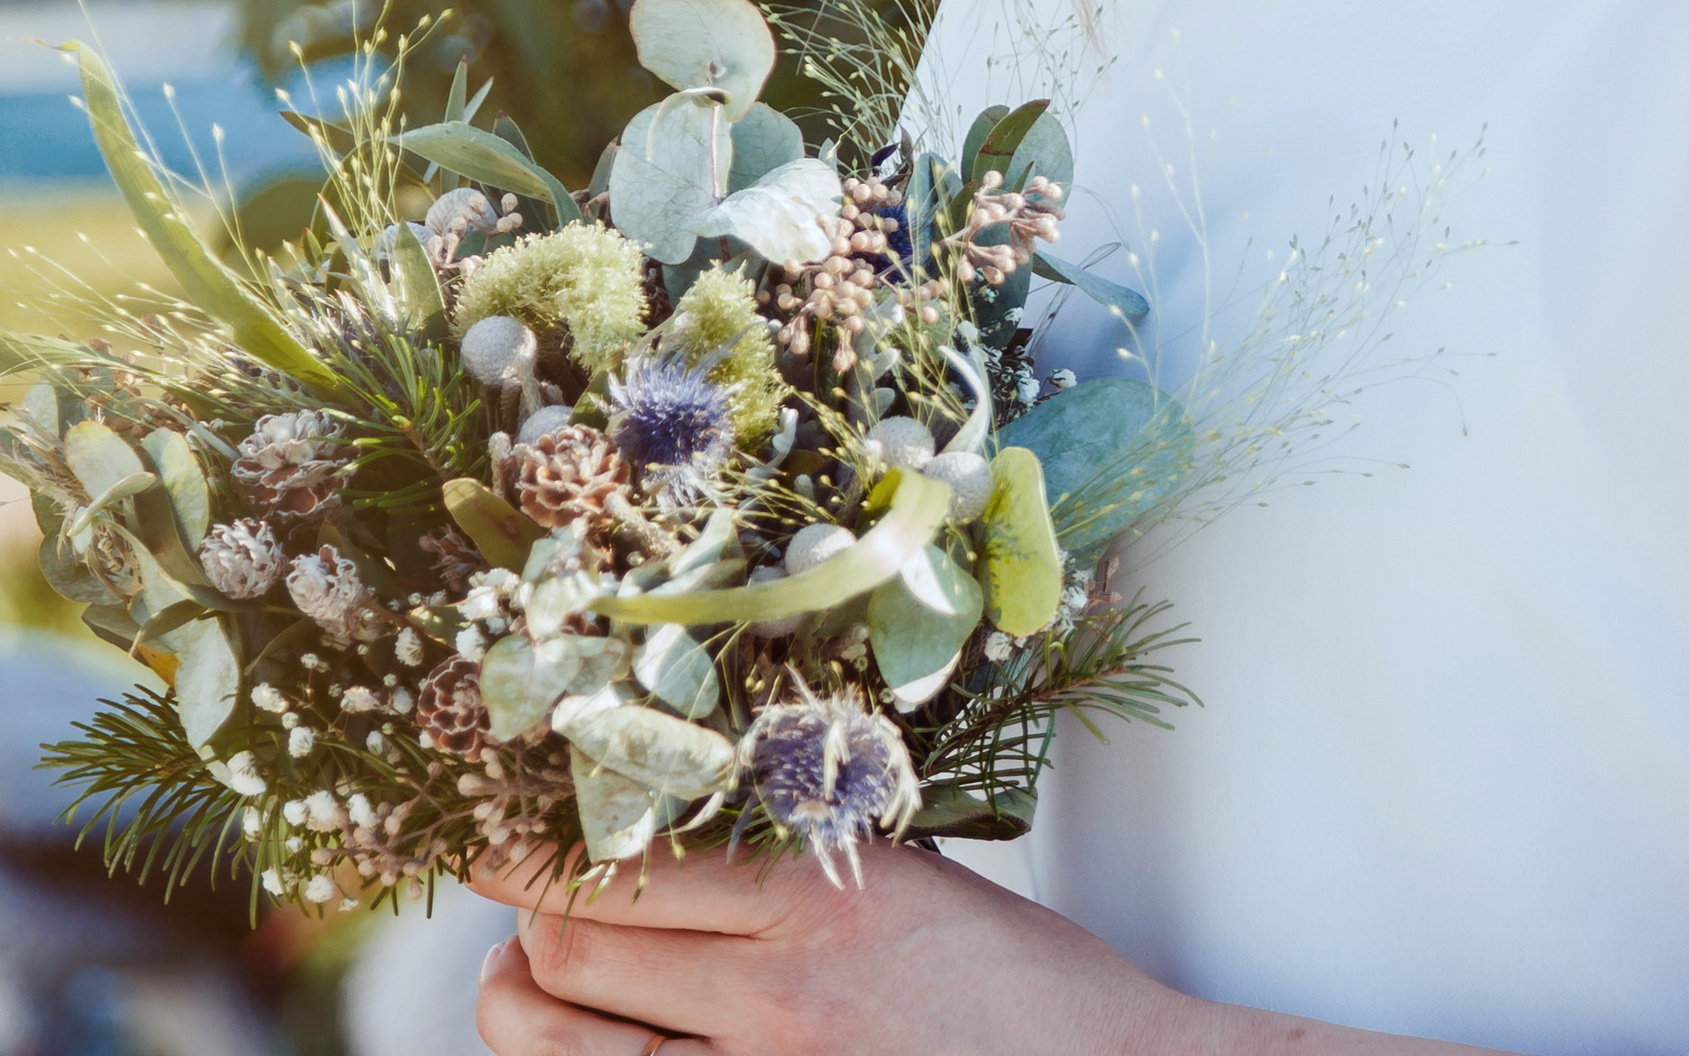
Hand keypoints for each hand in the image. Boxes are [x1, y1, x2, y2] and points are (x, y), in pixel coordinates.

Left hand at [471, 838, 1194, 1055]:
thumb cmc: (1023, 986)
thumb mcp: (910, 883)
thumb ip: (790, 865)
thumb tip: (668, 838)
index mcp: (824, 899)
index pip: (626, 863)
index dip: (534, 846)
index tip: (494, 826)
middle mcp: (778, 999)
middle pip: (573, 954)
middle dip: (522, 919)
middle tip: (519, 896)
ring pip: (566, 1048)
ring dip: (525, 1005)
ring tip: (529, 977)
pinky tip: (598, 1043)